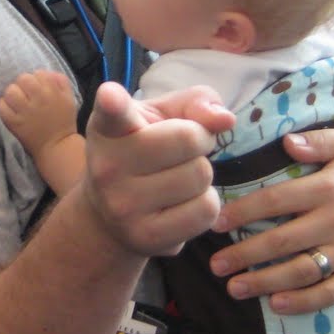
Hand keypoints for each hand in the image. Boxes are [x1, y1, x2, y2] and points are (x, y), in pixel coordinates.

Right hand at [78, 81, 232, 258]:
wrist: (108, 216)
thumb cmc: (143, 151)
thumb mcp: (160, 116)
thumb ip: (194, 103)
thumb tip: (225, 119)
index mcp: (108, 128)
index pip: (111, 112)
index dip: (112, 102)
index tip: (110, 96)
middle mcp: (107, 166)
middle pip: (189, 140)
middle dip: (199, 141)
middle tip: (179, 153)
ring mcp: (123, 206)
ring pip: (201, 176)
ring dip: (201, 175)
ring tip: (177, 178)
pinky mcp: (146, 237)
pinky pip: (206, 212)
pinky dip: (205, 204)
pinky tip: (182, 203)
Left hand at [207, 128, 333, 313]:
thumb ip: (319, 141)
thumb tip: (286, 141)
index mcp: (329, 187)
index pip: (277, 200)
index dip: (244, 212)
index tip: (217, 222)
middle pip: (283, 240)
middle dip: (245, 254)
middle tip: (215, 266)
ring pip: (303, 270)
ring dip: (266, 282)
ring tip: (235, 288)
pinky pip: (332, 291)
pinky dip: (304, 301)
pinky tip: (277, 304)